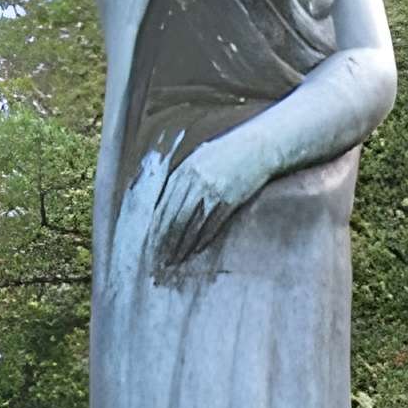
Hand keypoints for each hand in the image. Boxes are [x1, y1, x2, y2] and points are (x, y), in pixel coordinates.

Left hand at [152, 134, 268, 270]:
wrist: (258, 146)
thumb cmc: (227, 154)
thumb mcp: (200, 159)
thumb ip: (183, 178)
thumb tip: (165, 203)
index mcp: (184, 171)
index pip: (164, 206)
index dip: (156, 228)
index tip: (149, 245)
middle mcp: (195, 181)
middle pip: (175, 218)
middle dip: (166, 242)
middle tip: (160, 260)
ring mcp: (213, 191)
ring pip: (192, 225)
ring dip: (182, 246)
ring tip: (175, 261)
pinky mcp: (230, 199)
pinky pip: (212, 225)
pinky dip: (202, 240)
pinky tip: (195, 251)